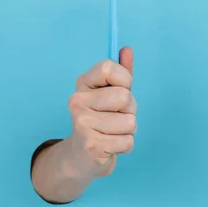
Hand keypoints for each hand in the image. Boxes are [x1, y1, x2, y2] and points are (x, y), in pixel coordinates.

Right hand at [65, 47, 136, 177]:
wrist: (80, 157)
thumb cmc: (101, 120)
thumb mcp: (110, 94)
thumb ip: (121, 73)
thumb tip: (127, 49)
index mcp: (83, 84)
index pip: (108, 68)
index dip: (125, 79)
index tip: (123, 88)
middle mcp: (78, 101)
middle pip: (124, 97)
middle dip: (130, 109)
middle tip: (117, 116)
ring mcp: (82, 123)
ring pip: (129, 122)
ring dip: (128, 130)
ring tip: (113, 133)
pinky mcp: (91, 145)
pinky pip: (127, 141)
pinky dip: (125, 146)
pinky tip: (111, 145)